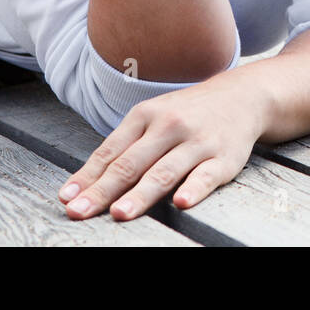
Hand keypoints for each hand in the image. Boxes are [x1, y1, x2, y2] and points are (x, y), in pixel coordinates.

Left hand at [57, 72, 266, 220]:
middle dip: (104, 190)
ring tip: (120, 213)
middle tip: (80, 212)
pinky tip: (181, 202)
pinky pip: (207, 175)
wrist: (242, 96)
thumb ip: (121, 149)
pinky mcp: (225, 157)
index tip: (67, 199)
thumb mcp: (153, 118)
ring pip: (165, 171)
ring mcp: (198, 142)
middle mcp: (170, 126)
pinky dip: (194, 189)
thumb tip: (81, 184)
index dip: (88, 177)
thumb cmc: (187, 113)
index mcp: (146, 115)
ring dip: (141, 194)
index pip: (111, 152)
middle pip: (131, 164)